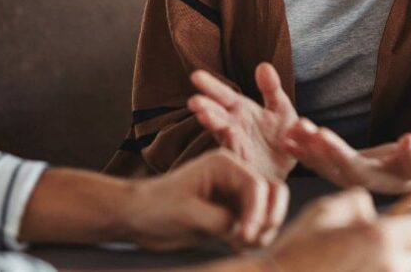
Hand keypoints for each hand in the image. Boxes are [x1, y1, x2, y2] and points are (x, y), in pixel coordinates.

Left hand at [123, 149, 287, 249]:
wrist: (138, 217)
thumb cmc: (156, 207)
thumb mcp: (187, 213)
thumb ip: (219, 220)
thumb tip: (244, 231)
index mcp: (223, 164)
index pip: (257, 186)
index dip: (257, 213)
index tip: (245, 237)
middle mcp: (235, 176)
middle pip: (273, 192)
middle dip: (269, 218)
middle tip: (252, 241)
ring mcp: (236, 195)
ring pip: (269, 210)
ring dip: (263, 230)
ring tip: (240, 245)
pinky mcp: (233, 214)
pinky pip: (257, 225)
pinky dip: (254, 237)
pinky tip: (235, 246)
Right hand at [189, 63, 297, 180]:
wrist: (290, 167)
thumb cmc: (281, 135)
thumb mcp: (280, 108)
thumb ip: (271, 88)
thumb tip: (263, 65)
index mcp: (241, 110)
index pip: (223, 95)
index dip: (211, 86)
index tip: (196, 76)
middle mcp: (233, 126)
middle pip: (216, 114)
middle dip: (205, 108)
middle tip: (194, 101)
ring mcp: (236, 145)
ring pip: (222, 134)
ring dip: (213, 126)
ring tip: (203, 116)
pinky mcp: (244, 164)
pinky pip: (237, 155)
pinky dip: (231, 148)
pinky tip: (227, 138)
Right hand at [266, 189, 410, 271]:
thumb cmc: (295, 256)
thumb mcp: (323, 211)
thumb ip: (357, 203)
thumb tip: (371, 212)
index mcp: (381, 240)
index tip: (399, 228)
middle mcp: (391, 270)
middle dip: (397, 252)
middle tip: (363, 251)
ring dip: (386, 270)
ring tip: (351, 268)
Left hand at [283, 119, 410, 193]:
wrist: (402, 177)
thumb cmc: (410, 169)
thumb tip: (409, 140)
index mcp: (369, 180)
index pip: (349, 164)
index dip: (335, 150)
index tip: (322, 134)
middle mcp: (350, 181)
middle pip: (328, 163)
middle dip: (313, 144)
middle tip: (301, 126)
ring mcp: (339, 176)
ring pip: (317, 161)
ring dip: (303, 145)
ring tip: (290, 129)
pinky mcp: (333, 169)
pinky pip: (314, 161)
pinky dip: (301, 150)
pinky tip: (287, 139)